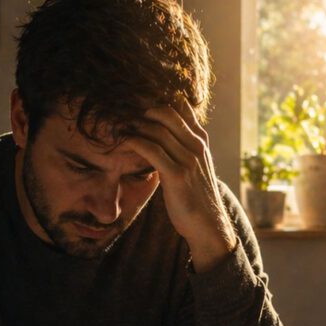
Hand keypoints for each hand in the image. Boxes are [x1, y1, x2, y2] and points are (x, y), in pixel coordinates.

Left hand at [125, 100, 236, 271]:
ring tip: (118, 125)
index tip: (136, 103)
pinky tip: (123, 141)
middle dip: (142, 109)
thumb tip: (161, 136)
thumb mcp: (193, 166)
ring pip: (157, 129)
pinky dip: (135, 142)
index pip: (181, 107)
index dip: (157, 100)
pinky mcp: (177, 174)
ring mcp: (188, 159)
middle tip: (123, 113)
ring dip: (134, 125)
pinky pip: (152, 150)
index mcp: (200, 140)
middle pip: (167, 112)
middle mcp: (196, 145)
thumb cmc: (195, 196)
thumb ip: (181, 148)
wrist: (208, 224)